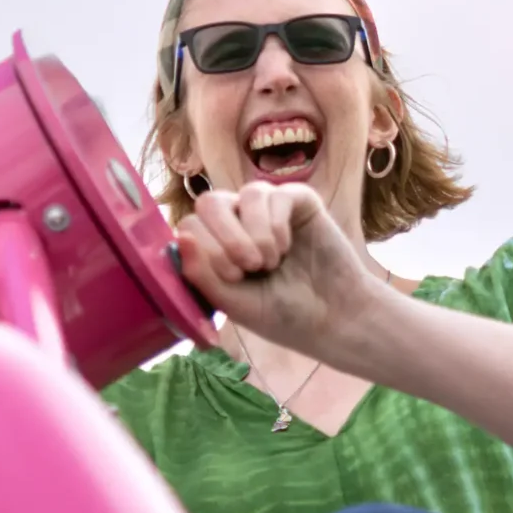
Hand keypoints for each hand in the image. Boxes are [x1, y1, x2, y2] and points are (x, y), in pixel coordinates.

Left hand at [174, 181, 390, 361]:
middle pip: (210, 202)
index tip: (235, 277)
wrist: (330, 317)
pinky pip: (275, 195)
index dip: (207, 250)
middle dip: (227, 237)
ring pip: (246, 195)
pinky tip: (287, 247)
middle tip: (250, 267)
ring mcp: (265, 208)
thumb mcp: (232, 302)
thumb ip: (201, 275)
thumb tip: (181, 238)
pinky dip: (277, 225)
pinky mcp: (296, 200)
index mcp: (214, 245)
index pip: (189, 226)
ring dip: (257, 235)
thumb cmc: (279, 313)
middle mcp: (236, 220)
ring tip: (272, 263)